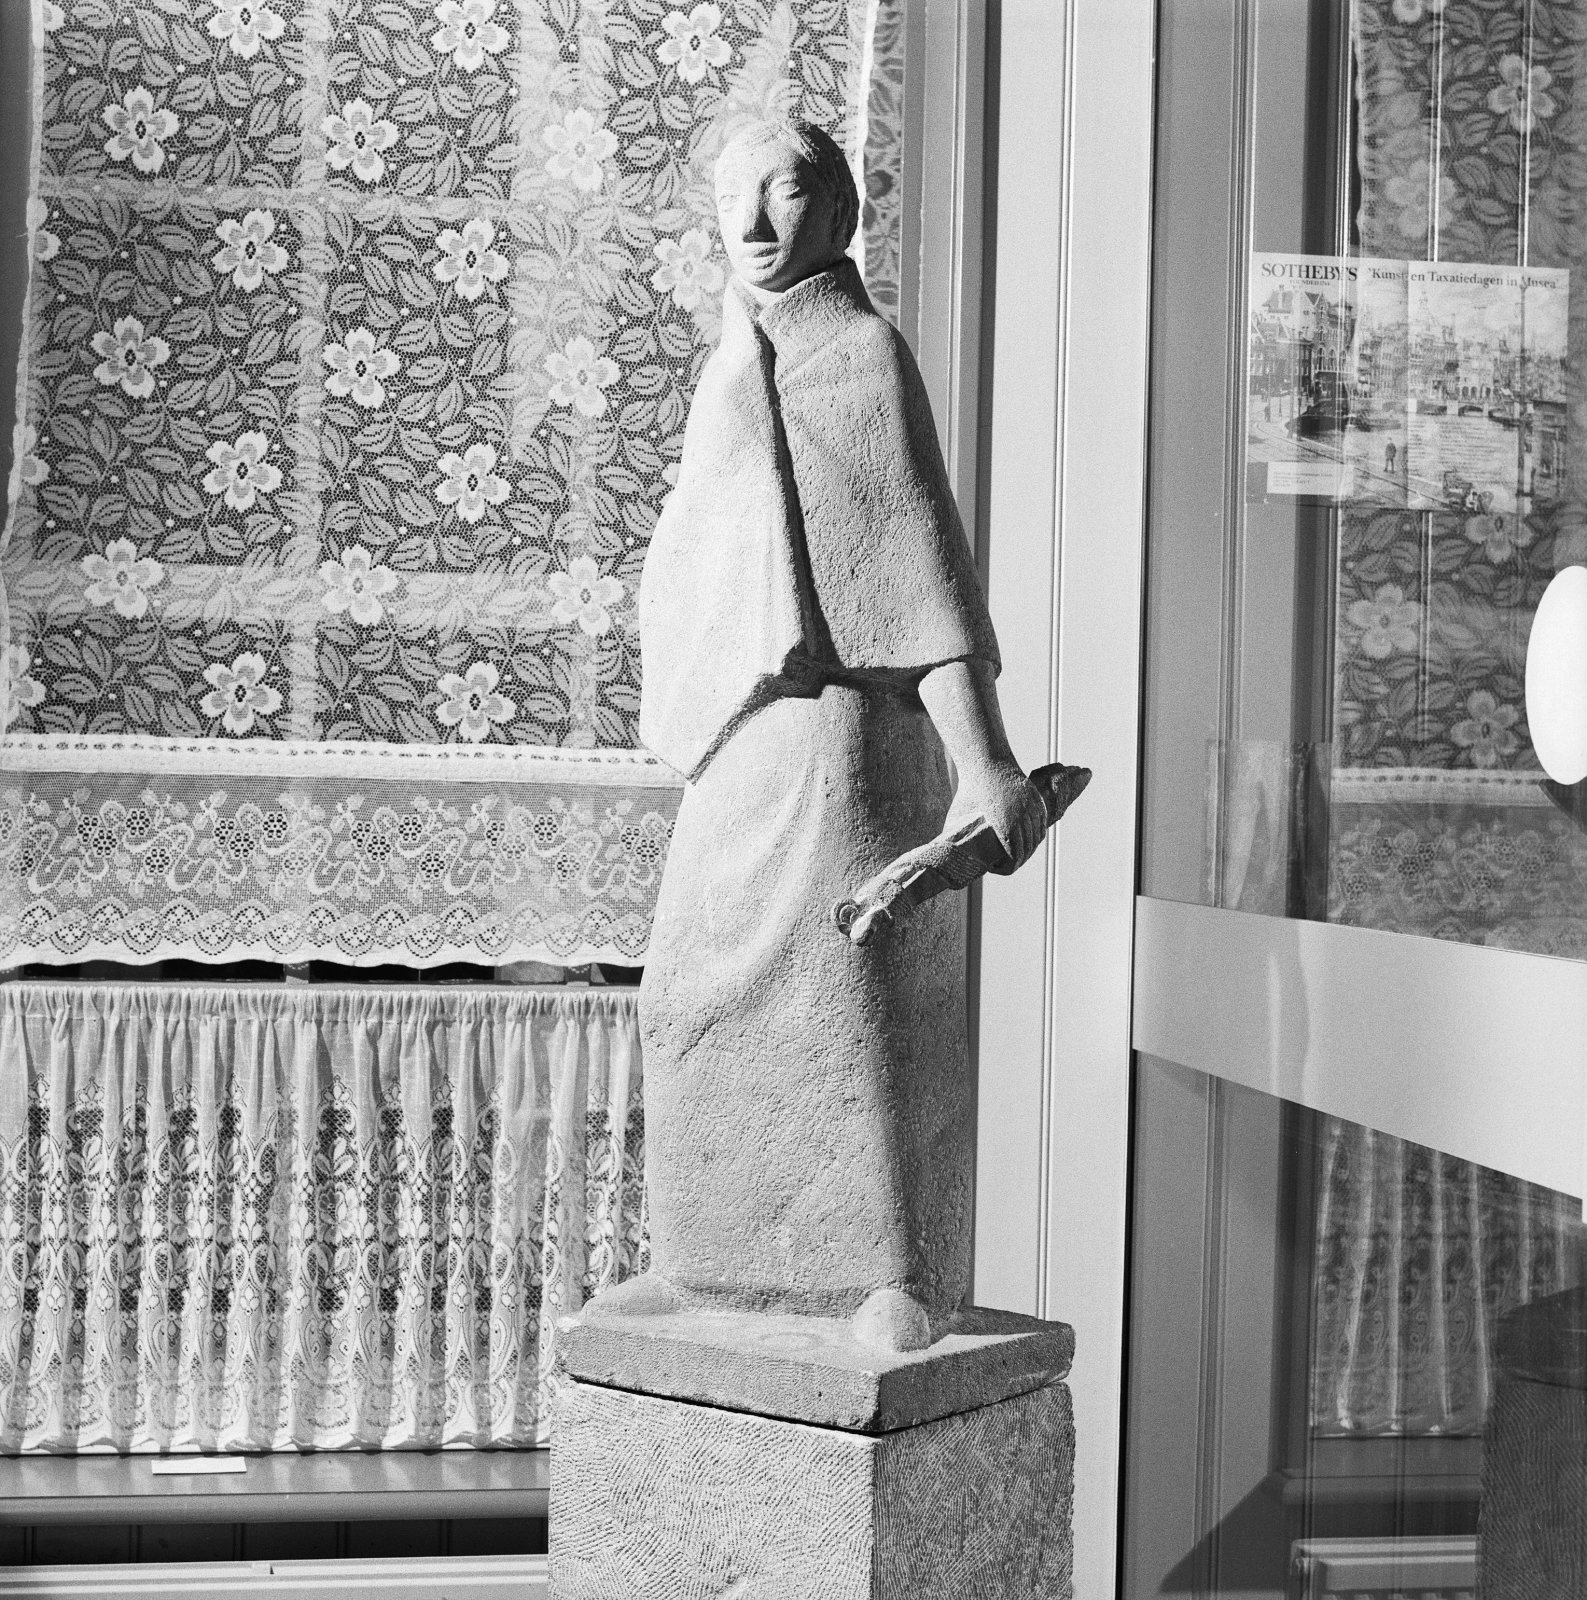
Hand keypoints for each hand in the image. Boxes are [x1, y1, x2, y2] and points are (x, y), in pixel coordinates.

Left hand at [946, 758, 1047, 872]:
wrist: (986, 763)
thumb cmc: (969, 791)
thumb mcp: (957, 816)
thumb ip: (954, 835)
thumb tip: (943, 852)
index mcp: (1005, 826)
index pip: (1014, 859)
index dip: (1006, 868)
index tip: (996, 868)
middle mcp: (1022, 818)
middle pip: (1027, 850)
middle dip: (1017, 860)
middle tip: (1006, 864)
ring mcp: (1031, 808)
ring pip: (1037, 837)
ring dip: (1029, 847)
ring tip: (1017, 853)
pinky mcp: (1036, 800)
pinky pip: (1042, 823)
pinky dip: (1037, 833)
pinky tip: (1029, 840)